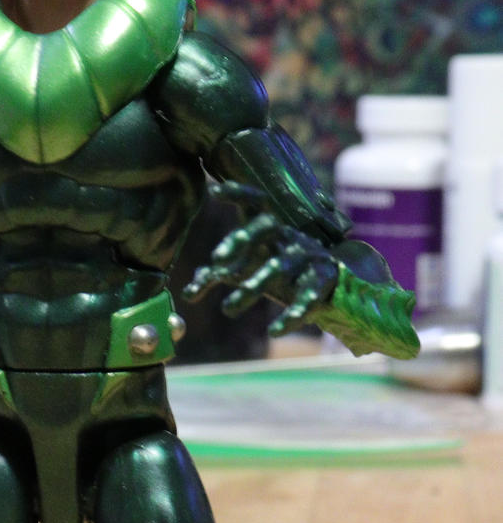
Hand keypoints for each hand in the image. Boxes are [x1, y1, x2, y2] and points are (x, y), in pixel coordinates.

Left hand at [183, 189, 338, 336]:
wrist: (335, 287)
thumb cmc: (284, 274)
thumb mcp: (250, 270)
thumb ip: (219, 275)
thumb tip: (187, 293)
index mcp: (272, 230)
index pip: (256, 203)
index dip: (238, 194)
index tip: (214, 191)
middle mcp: (290, 238)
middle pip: (266, 228)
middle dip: (241, 238)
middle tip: (216, 259)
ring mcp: (309, 258)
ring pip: (278, 267)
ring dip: (252, 288)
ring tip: (227, 309)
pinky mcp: (324, 281)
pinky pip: (308, 298)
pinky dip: (291, 315)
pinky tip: (275, 330)